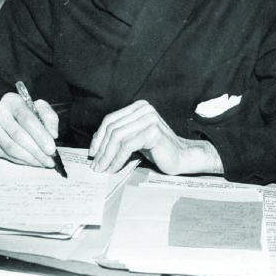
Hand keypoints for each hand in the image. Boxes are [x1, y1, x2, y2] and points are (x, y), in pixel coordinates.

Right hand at [0, 92, 58, 167]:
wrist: (6, 117)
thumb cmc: (27, 112)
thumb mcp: (40, 108)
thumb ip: (49, 118)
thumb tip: (53, 134)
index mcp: (12, 100)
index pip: (26, 118)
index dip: (40, 135)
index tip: (51, 149)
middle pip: (18, 135)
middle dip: (36, 150)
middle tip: (49, 160)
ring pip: (11, 147)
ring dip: (29, 158)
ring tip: (43, 163)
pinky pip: (5, 154)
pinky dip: (20, 160)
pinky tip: (31, 162)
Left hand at [89, 100, 223, 174]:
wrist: (183, 157)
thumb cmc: (158, 149)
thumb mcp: (135, 138)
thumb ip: (120, 134)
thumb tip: (95, 141)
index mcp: (139, 107)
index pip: (111, 120)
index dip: (98, 137)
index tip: (92, 153)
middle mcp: (144, 109)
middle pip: (112, 128)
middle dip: (101, 149)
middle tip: (95, 165)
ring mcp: (149, 119)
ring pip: (117, 137)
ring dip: (107, 156)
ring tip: (102, 169)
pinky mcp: (152, 132)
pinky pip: (127, 146)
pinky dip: (117, 159)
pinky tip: (114, 169)